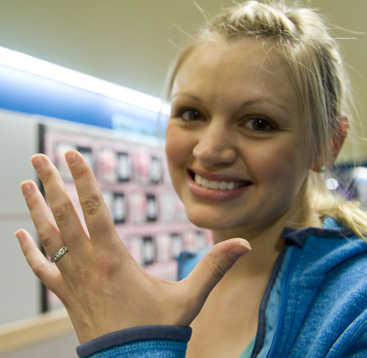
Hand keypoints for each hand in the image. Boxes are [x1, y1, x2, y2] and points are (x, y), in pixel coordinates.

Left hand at [16, 151, 250, 342]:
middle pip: (64, 214)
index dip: (83, 179)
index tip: (71, 154)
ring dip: (36, 207)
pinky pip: (42, 267)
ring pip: (48, 236)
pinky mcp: (65, 294)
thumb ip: (214, 267)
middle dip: (52, 183)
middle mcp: (87, 263)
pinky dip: (28, 250)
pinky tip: (18, 235)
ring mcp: (72, 278)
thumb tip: (244, 245)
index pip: (95, 208)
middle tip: (39, 158)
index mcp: (114, 258)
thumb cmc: (158, 331)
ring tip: (25, 183)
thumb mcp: (190, 297)